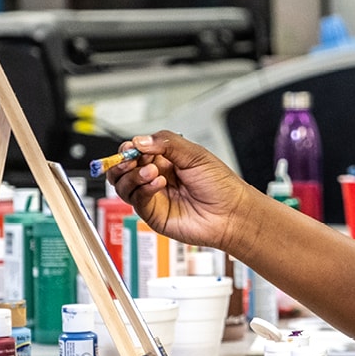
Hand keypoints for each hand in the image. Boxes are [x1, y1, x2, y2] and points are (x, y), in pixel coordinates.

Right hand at [107, 132, 251, 251]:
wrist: (231, 212)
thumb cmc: (220, 185)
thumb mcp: (194, 154)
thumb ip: (166, 143)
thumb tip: (139, 141)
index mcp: (166, 160)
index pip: (136, 151)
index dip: (130, 148)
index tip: (131, 146)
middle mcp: (156, 178)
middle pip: (123, 169)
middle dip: (123, 162)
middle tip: (131, 158)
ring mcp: (154, 197)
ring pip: (123, 185)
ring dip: (132, 175)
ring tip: (152, 172)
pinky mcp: (153, 214)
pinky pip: (136, 200)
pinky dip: (143, 189)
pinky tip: (158, 184)